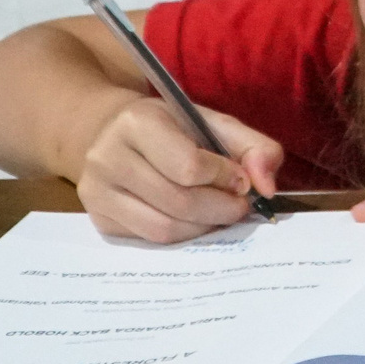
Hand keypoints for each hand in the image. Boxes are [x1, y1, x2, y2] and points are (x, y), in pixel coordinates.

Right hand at [77, 97, 283, 244]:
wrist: (115, 134)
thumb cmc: (174, 128)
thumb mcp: (215, 123)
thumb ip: (254, 147)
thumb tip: (268, 187)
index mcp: (137, 122)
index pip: (188, 166)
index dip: (224, 177)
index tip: (241, 179)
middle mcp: (107, 157)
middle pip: (178, 202)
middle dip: (221, 209)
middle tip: (239, 206)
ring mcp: (96, 192)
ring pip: (163, 229)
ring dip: (204, 227)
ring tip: (219, 213)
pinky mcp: (98, 219)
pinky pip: (149, 240)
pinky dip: (182, 236)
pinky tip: (194, 221)